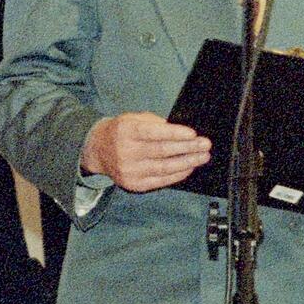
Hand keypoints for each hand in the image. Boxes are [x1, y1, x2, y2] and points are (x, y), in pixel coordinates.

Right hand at [81, 112, 210, 193]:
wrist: (98, 150)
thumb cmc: (121, 131)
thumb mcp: (133, 118)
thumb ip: (155, 123)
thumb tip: (182, 133)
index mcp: (126, 131)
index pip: (154, 133)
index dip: (175, 134)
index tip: (193, 134)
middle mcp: (126, 152)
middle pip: (162, 151)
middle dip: (187, 148)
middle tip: (205, 145)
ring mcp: (130, 171)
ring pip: (164, 168)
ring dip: (187, 162)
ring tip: (202, 157)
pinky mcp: (134, 184)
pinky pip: (161, 180)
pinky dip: (178, 174)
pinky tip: (189, 167)